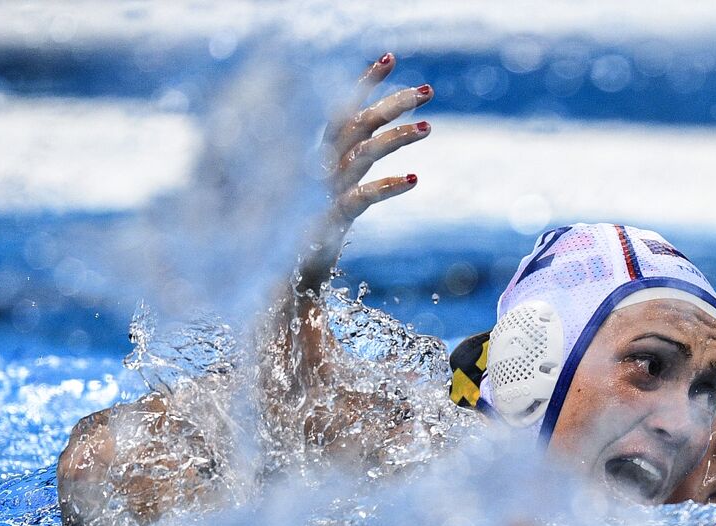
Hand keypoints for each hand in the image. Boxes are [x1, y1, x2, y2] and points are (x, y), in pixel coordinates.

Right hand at [297, 52, 432, 291]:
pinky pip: (361, 196)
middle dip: (391, 102)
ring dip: (396, 135)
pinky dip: (387, 186)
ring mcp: (325, 192)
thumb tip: (379, 146)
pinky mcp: (331, 219)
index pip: (342, 110)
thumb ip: (350, 167)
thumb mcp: (333, 196)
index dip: (364, 83)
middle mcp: (322, 169)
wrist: (287, 278)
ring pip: (363, 151)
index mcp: (320, 159)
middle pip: (357, 123)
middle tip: (427, 90)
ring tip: (428, 126)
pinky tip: (413, 181)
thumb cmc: (310, 240)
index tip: (390, 58)